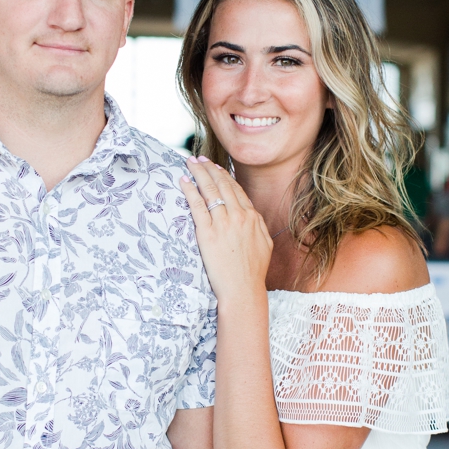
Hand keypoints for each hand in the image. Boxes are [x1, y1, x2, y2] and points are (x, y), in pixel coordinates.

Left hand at [178, 157, 273, 306]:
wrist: (243, 289)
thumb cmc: (253, 272)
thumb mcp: (264, 245)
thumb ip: (258, 227)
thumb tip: (253, 217)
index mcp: (253, 218)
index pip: (236, 190)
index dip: (224, 176)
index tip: (215, 168)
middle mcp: (239, 216)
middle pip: (222, 185)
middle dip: (209, 169)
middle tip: (199, 159)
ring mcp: (224, 223)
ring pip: (210, 191)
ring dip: (199, 174)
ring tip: (190, 163)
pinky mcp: (208, 233)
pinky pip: (197, 206)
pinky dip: (190, 191)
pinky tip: (183, 181)